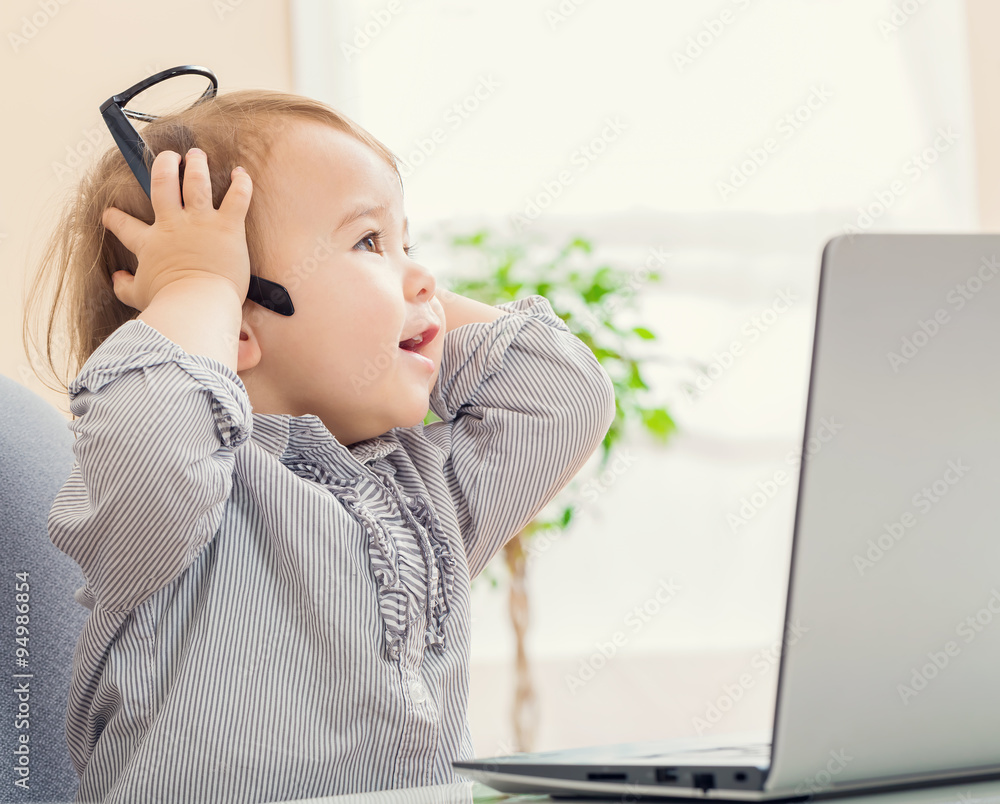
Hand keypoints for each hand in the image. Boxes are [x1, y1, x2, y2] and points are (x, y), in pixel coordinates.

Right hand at [102, 147, 252, 312]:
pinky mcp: (227, 226)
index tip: (109, 213)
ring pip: (196, 181)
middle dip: (164, 165)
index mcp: (150, 243)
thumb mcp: (139, 296)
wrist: (196, 304)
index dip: (115, 219)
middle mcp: (173, 225)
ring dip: (196, 164)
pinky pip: (236, 197)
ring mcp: (200, 222)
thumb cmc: (169, 303)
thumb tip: (116, 279)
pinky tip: (240, 173)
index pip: (126, 227)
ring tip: (196, 155)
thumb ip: (125, 287)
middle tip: (168, 157)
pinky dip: (241, 182)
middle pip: (163, 183)